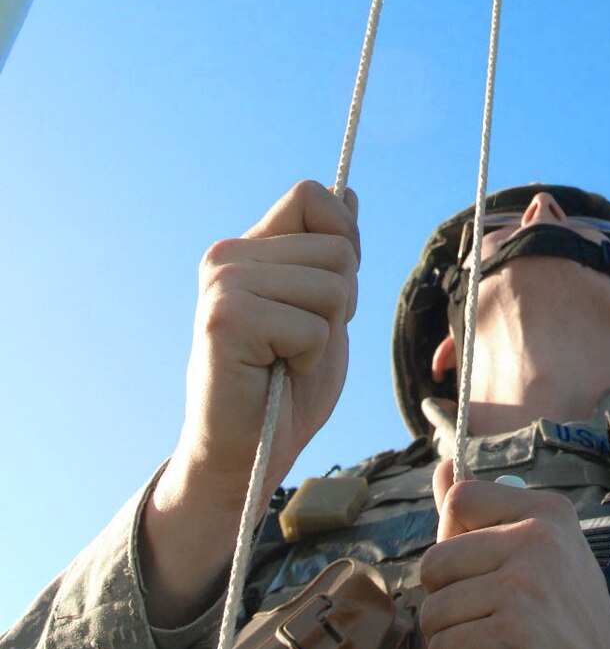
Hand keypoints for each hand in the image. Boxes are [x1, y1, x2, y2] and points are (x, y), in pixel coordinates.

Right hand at [174, 179, 359, 504]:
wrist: (242, 455)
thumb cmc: (285, 387)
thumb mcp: (322, 310)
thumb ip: (330, 255)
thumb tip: (347, 193)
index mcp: (247, 246)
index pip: (314, 196)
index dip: (344, 241)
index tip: (327, 294)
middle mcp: (226, 255)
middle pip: (337, 248)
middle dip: (340, 302)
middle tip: (299, 341)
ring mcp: (222, 284)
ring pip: (332, 287)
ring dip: (325, 334)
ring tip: (286, 357)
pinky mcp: (226, 320)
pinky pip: (313, 327)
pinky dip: (309, 358)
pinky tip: (276, 373)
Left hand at [419, 462, 609, 648]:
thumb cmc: (572, 640)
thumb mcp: (542, 564)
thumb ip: (490, 518)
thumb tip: (443, 468)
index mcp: (548, 514)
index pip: (460, 499)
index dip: (454, 548)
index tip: (479, 581)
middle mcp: (540, 540)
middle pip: (435, 562)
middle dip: (447, 610)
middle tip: (486, 633)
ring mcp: (527, 586)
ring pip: (433, 612)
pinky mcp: (512, 635)